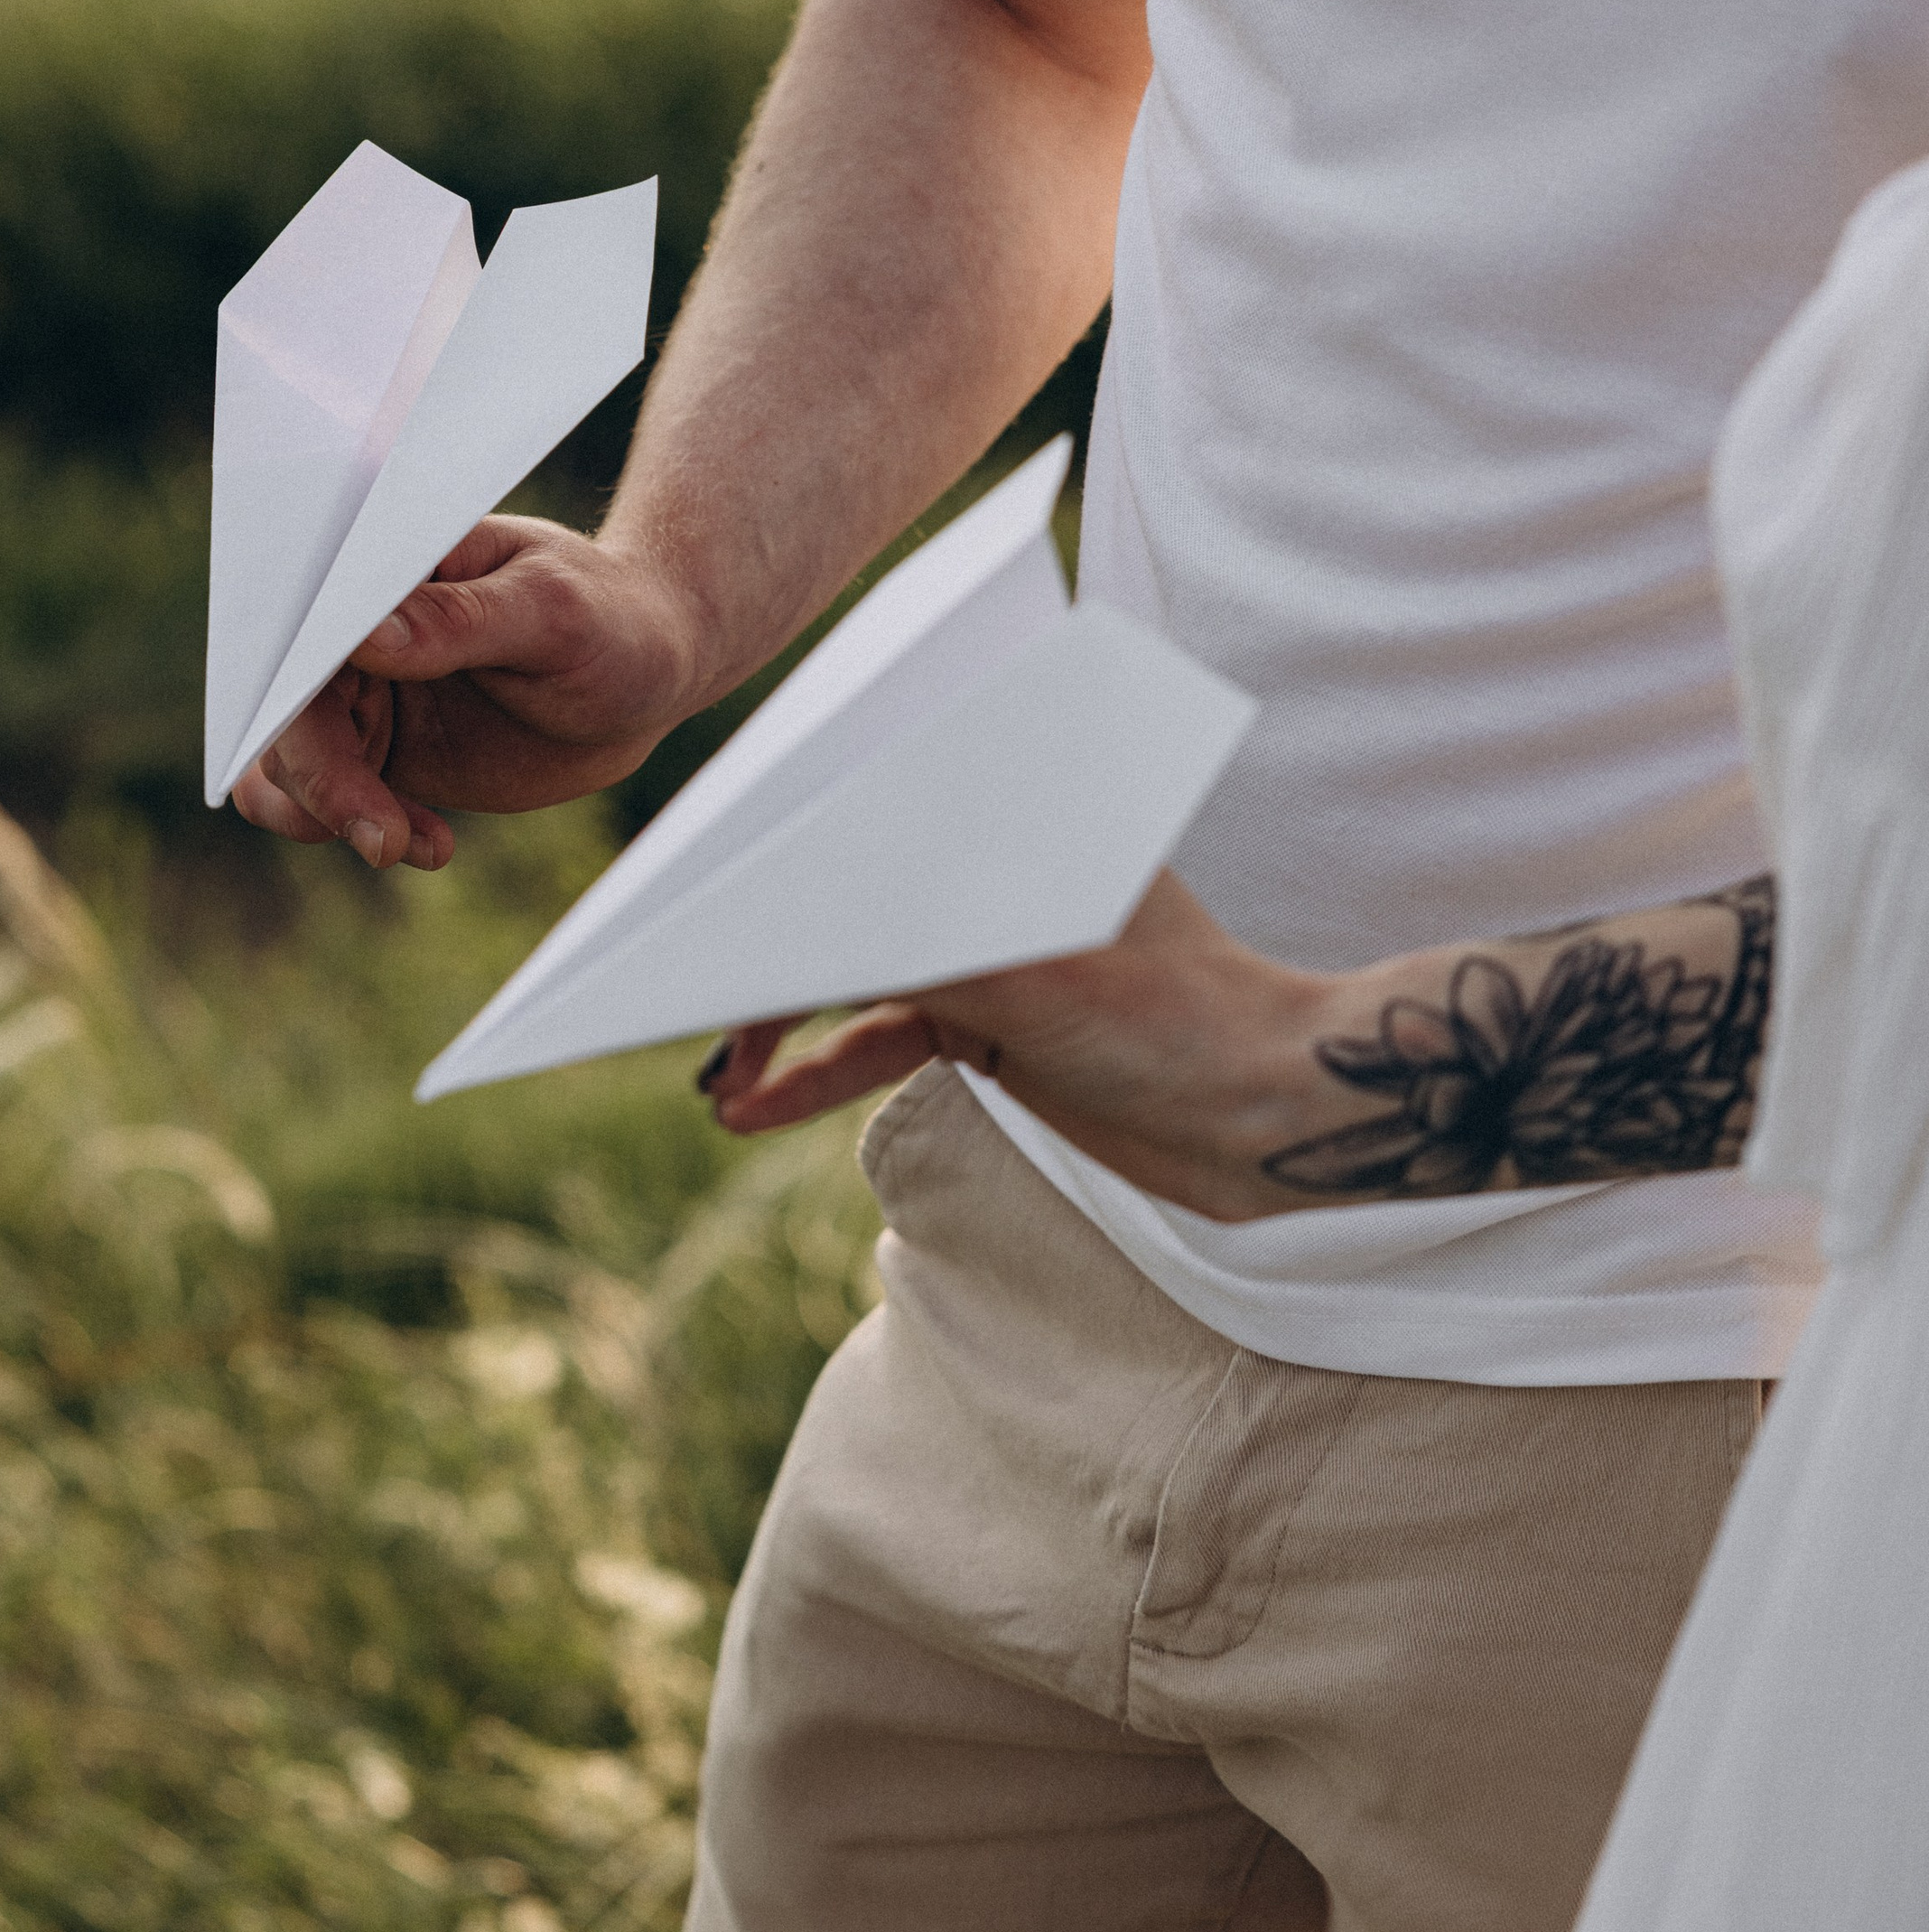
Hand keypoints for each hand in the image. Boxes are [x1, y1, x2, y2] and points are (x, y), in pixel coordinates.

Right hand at [231, 513, 700, 870]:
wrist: (649, 671)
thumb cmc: (612, 616)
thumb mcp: (552, 611)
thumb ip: (463, 620)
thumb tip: (369, 631)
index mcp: (383, 567)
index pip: (302, 618)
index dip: (286, 683)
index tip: (313, 746)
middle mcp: (357, 626)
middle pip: (281, 702)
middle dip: (315, 776)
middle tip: (381, 836)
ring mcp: (365, 690)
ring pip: (285, 758)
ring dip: (322, 812)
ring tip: (399, 845)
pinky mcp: (382, 748)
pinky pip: (327, 796)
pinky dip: (354, 828)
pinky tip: (430, 847)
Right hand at [699, 870, 1328, 1223]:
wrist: (1266, 1121)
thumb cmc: (1174, 1020)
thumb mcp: (1026, 977)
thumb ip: (910, 947)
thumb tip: (786, 921)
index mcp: (1003, 810)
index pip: (857, 811)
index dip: (767, 852)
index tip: (688, 896)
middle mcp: (982, 862)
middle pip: (837, 889)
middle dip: (752, 944)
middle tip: (665, 990)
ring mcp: (981, 940)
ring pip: (844, 970)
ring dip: (775, 1025)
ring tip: (712, 1081)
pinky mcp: (984, 1013)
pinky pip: (873, 1037)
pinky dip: (814, 1072)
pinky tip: (749, 1107)